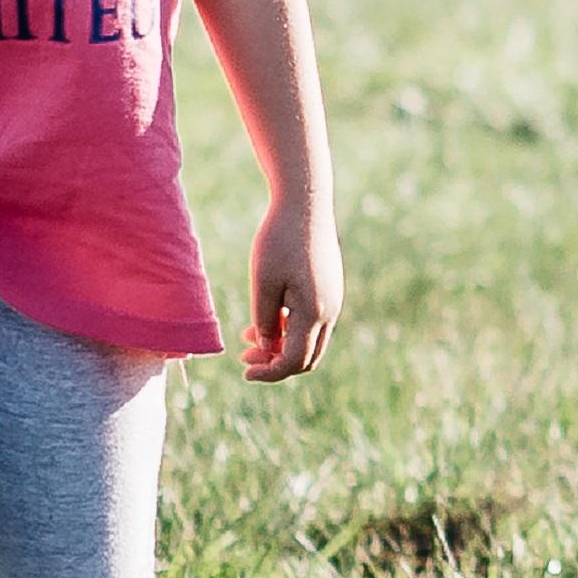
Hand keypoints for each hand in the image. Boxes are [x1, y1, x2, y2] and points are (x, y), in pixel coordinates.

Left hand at [237, 201, 341, 382]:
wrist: (306, 204)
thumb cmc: (279, 240)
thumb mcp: (263, 283)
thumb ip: (264, 320)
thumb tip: (266, 347)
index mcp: (314, 312)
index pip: (294, 361)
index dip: (269, 373)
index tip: (244, 372)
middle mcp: (330, 311)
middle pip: (307, 357)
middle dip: (276, 363)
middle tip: (245, 358)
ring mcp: (334, 300)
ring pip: (310, 340)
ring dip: (282, 345)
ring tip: (248, 335)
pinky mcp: (331, 289)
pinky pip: (313, 321)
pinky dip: (291, 328)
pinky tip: (269, 315)